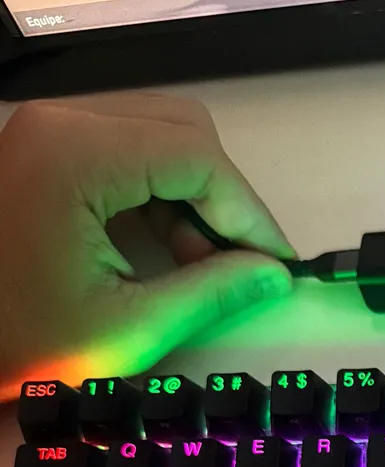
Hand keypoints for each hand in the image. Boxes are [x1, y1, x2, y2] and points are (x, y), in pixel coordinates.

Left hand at [0, 92, 294, 402]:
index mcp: (74, 158)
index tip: (278, 262)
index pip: (197, 158)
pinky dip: (163, 196)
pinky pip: (129, 152)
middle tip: (246, 265)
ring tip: (205, 266)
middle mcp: (60, 125)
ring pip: (161, 137)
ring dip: (197, 198)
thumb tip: (272, 275)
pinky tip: (173, 250)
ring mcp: (50, 132)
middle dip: (225, 201)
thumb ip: (211, 294)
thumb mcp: (129, 328)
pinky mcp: (48, 150)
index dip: (250, 213)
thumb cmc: (19, 341)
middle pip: (183, 133)